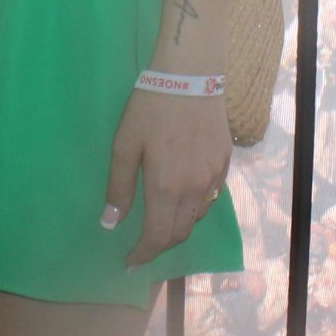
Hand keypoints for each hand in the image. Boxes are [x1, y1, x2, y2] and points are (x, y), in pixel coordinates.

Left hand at [104, 88, 231, 269]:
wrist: (192, 74)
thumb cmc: (151, 107)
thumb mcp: (125, 145)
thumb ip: (119, 187)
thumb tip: (111, 224)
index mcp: (166, 187)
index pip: (157, 237)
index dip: (143, 254)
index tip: (129, 261)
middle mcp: (194, 189)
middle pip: (180, 233)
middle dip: (159, 245)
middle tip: (142, 244)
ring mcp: (214, 177)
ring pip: (197, 217)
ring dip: (177, 225)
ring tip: (160, 218)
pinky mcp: (225, 163)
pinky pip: (210, 197)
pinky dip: (194, 206)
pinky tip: (182, 194)